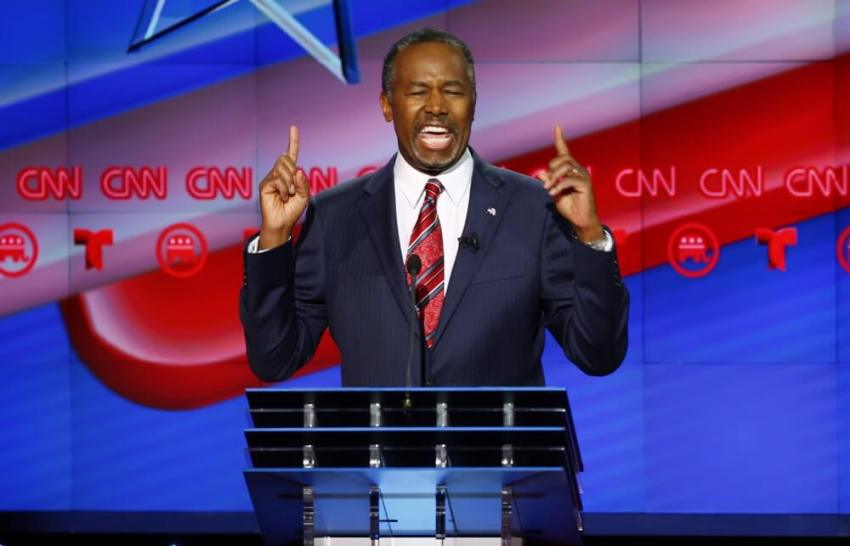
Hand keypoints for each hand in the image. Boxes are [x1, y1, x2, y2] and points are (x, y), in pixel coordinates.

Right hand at [258, 125, 309, 248]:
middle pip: (285, 159)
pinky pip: (277, 179)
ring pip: (282, 168)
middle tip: (293, 190)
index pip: (291, 154)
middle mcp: (278, 174)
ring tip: (288, 195)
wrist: (283, 224)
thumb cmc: (293, 211)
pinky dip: (284, 189)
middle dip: (293, 174)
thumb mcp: (304, 197)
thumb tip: (297, 170)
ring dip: (289, 183)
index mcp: (289, 174)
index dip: (292, 141)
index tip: (293, 127)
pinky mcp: (264, 185)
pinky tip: (282, 197)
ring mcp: (270, 178)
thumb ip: (303, 183)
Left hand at [539, 125, 602, 241]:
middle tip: (546, 183)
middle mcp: (578, 170)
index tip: (557, 126)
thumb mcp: (555, 193)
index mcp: (570, 170)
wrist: (580, 220)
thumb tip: (541, 174)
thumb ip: (549, 183)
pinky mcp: (586, 185)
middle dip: (552, 168)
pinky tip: (553, 193)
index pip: (565, 151)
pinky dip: (559, 185)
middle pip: (563, 158)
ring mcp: (583, 176)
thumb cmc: (569, 207)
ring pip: (566, 166)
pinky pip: (569, 179)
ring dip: (554, 177)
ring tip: (549, 188)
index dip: (560, 139)